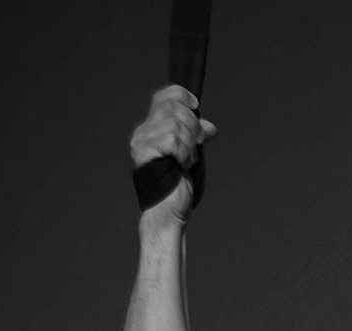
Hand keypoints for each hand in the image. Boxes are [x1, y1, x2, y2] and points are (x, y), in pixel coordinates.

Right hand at [130, 84, 214, 220]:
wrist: (169, 214)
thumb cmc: (177, 189)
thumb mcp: (191, 157)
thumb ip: (196, 139)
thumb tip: (211, 127)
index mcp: (151, 129)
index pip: (163, 97)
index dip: (181, 96)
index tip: (197, 106)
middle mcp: (142, 132)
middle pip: (172, 107)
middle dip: (193, 124)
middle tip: (197, 145)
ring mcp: (141, 142)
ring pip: (175, 125)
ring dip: (190, 144)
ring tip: (187, 162)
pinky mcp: (144, 154)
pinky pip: (172, 140)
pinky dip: (184, 153)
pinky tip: (183, 166)